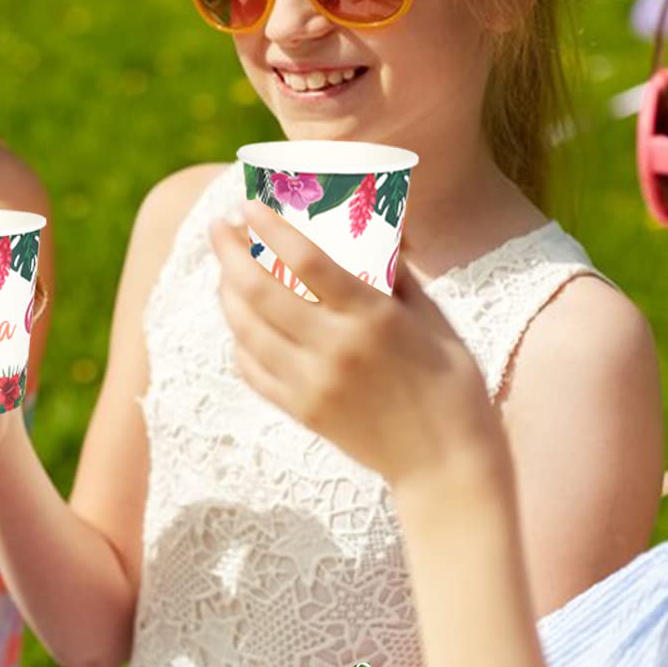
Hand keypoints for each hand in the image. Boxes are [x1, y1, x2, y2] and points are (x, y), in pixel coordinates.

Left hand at [210, 203, 503, 488]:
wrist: (446, 462)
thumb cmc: (449, 379)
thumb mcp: (430, 315)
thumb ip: (392, 273)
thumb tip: (366, 232)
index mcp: (372, 317)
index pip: (306, 260)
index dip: (270, 228)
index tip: (248, 204)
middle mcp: (335, 349)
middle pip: (260, 291)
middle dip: (230, 252)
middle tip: (218, 227)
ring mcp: (312, 384)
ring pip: (246, 330)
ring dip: (226, 292)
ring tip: (224, 268)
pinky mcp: (302, 412)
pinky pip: (253, 369)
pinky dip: (239, 339)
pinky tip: (240, 321)